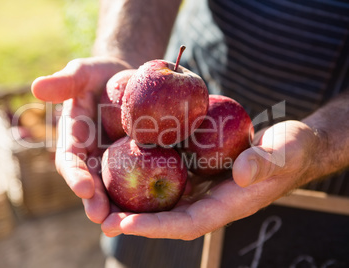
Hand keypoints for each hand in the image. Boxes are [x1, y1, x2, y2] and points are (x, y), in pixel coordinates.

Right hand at [32, 56, 131, 222]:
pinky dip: (144, 193)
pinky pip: (140, 178)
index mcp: (75, 138)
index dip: (74, 174)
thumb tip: (36, 87)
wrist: (128, 79)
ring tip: (125, 223)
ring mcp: (114, 161)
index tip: (84, 187)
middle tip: (102, 217)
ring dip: (117, 206)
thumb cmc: (102, 75)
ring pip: (113, 188)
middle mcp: (92, 155)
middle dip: (94, 201)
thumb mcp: (84, 73)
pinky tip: (156, 206)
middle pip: (90, 182)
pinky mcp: (136, 161)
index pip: (70, 159)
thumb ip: (65, 81)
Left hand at [101, 120, 320, 239]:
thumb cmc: (292, 150)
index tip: (125, 225)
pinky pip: (169, 177)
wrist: (290, 145)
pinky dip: (146, 176)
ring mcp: (201, 187)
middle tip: (100, 219)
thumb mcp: (284, 151)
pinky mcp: (197, 171)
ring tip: (100, 199)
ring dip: (133, 202)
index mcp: (227, 204)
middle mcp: (209, 200)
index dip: (157, 227)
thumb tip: (239, 174)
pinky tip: (125, 168)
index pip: (188, 223)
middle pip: (166, 217)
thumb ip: (265, 162)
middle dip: (134, 221)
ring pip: (163, 200)